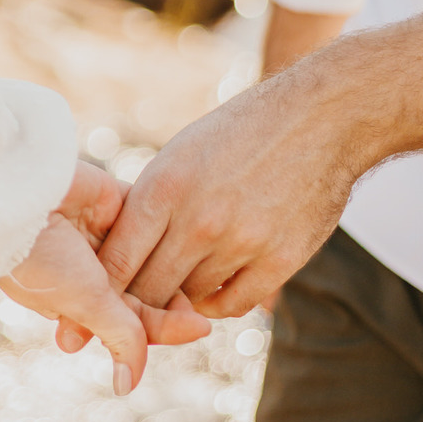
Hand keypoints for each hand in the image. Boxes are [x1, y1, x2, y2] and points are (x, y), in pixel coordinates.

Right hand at [0, 161, 209, 391]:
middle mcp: (88, 271)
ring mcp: (102, 236)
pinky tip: (187, 239)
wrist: (21, 199)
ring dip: (173, 268)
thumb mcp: (85, 304)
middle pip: (145, 292)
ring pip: (152, 257)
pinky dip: (165, 230)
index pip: (129, 322)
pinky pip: (149, 218)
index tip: (199, 327)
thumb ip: (119, 337)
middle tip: (198, 314)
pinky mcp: (113, 200)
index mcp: (73, 301)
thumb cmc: (41, 259)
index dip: (165, 326)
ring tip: (199, 280)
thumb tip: (127, 387)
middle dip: (170, 302)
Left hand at [97, 71, 357, 319]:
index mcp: (165, 187)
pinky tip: (215, 287)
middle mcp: (200, 219)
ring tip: (179, 286)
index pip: (116, 261)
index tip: (102, 294)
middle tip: (136, 304)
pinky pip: (233, 304)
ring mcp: (242, 241)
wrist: (320, 117)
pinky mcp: (281, 259)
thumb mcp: (180, 154)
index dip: (104, 286)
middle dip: (137, 301)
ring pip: (190, 299)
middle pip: (149, 289)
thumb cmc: (240, 132)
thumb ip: (150, 203)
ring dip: (181, 297)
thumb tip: (119, 252)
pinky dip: (218, 303)